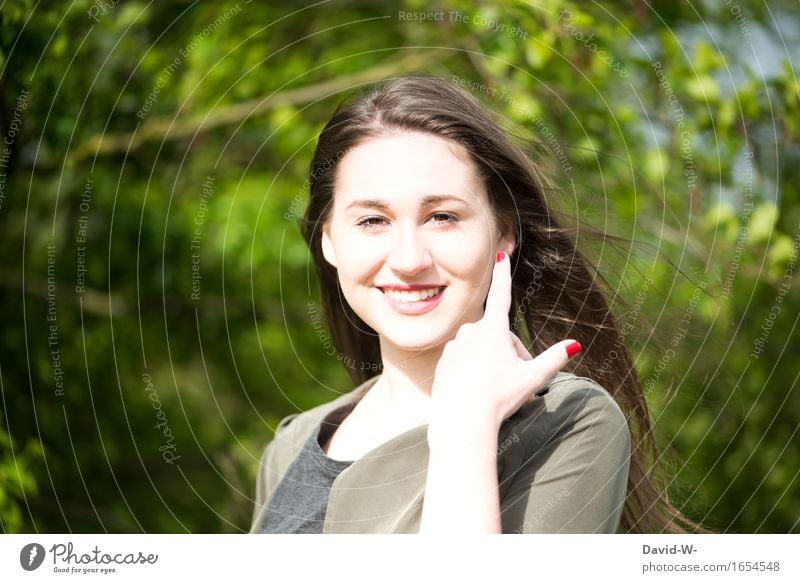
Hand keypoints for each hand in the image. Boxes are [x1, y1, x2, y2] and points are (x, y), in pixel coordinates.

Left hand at [429, 251, 580, 431]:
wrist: (462, 421)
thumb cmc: (499, 398)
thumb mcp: (532, 378)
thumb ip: (553, 359)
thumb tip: (575, 345)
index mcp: (493, 330)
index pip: (502, 294)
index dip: (503, 273)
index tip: (500, 253)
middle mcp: (470, 332)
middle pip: (498, 335)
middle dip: (511, 352)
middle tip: (520, 379)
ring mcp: (454, 347)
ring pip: (481, 348)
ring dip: (492, 361)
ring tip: (499, 388)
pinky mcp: (444, 362)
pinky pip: (464, 361)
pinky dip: (474, 371)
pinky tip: (478, 391)